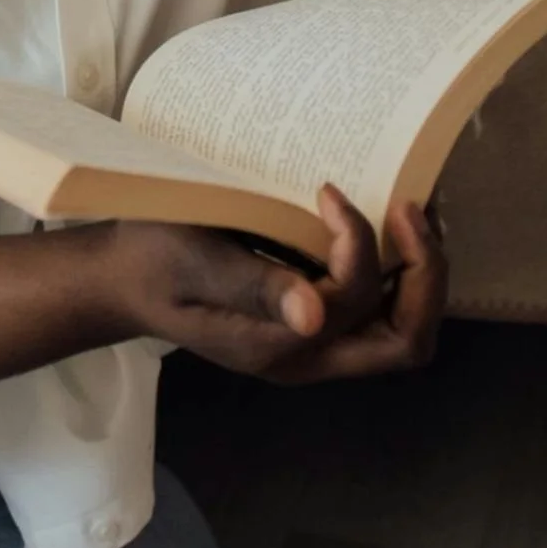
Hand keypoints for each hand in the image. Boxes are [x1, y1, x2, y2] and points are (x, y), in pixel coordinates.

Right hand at [116, 187, 445, 384]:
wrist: (122, 280)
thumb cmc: (153, 262)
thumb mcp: (194, 263)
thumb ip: (252, 288)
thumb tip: (313, 315)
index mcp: (279, 348)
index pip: (353, 304)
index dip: (358, 246)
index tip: (328, 191)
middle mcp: (308, 356)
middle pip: (404, 342)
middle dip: (424, 277)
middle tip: (407, 209)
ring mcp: (314, 345)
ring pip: (399, 329)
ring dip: (417, 275)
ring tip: (408, 214)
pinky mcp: (311, 325)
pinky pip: (376, 313)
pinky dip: (393, 273)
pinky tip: (381, 228)